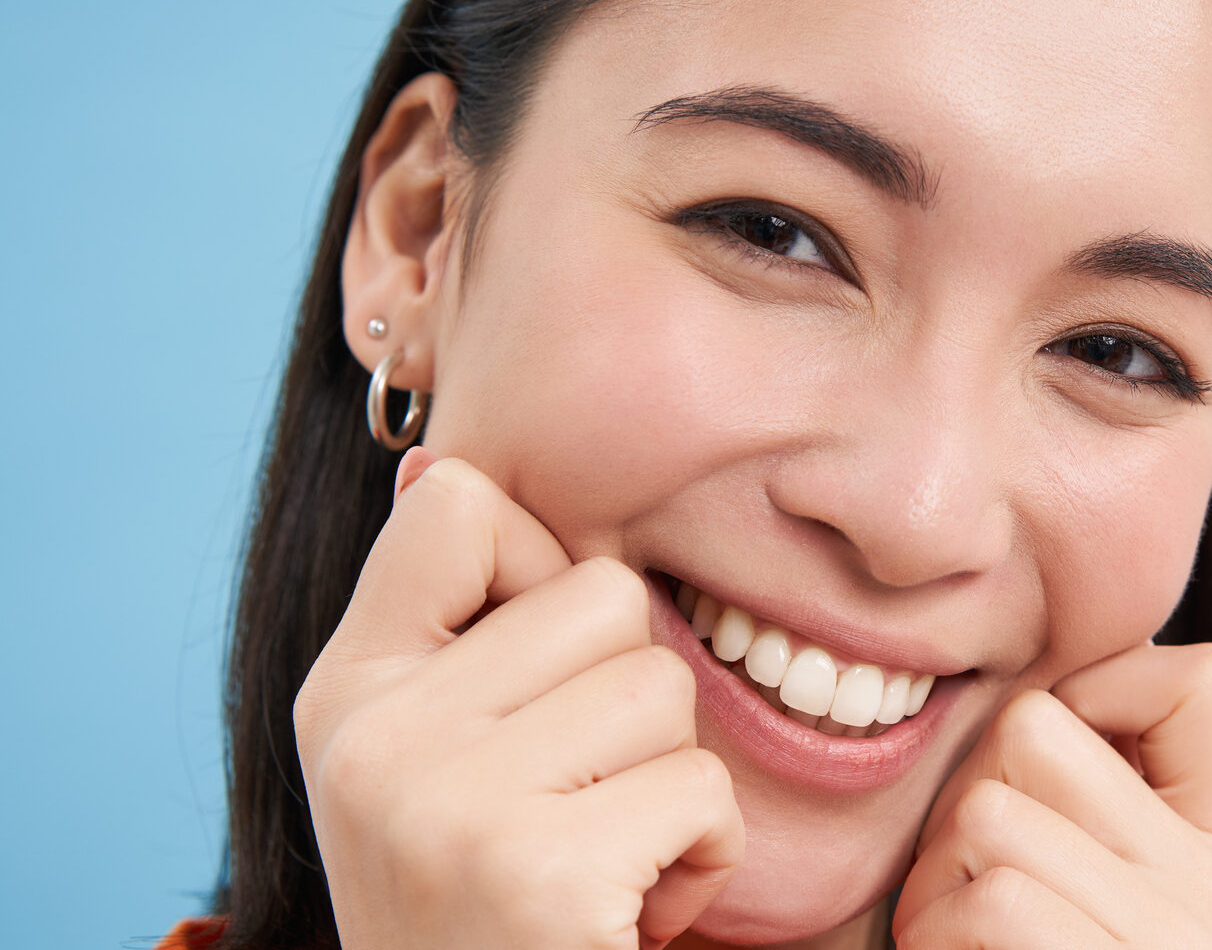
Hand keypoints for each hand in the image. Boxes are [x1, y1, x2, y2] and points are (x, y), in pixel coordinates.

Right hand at [293, 449, 744, 949]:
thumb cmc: (487, 905)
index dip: (539, 574)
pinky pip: (702, 791)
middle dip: (630, 705)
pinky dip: (703, 863)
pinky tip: (632, 915)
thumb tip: (441, 469)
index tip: (534, 682)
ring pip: (665, 688)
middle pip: (604, 596)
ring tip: (605, 863)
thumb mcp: (430, 762)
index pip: (460, 505)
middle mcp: (373, 735)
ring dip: (671, 786)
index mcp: (344, 692)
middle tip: (580, 807)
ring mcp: (447, 800)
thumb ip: (446, 628)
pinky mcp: (537, 868)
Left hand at [893, 643, 1211, 948]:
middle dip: (964, 796)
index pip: (1205, 679)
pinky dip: (936, 933)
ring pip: (991, 810)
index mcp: (1206, 849)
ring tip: (954, 933)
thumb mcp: (1059, 878)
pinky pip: (994, 897)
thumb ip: (1068, 788)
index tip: (1033, 789)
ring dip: (933, 878)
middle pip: (1034, 727)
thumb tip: (1036, 662)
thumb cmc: (1005, 946)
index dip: (1090, 691)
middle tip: (961, 882)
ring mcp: (1179, 935)